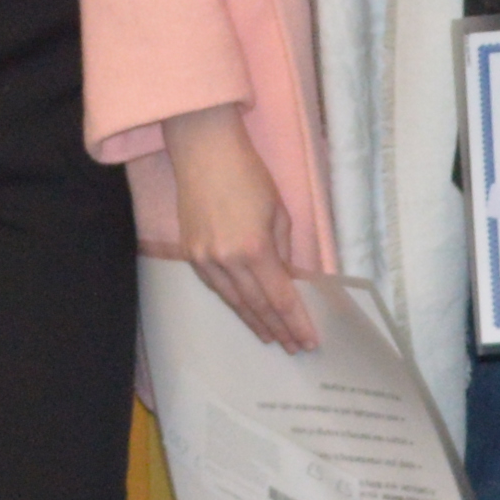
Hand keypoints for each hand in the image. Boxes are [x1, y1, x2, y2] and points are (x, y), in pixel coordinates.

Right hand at [161, 106, 310, 350]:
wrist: (204, 152)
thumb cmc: (249, 174)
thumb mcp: (279, 212)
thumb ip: (283, 251)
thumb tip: (287, 281)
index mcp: (254, 248)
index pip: (280, 297)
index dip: (296, 322)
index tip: (309, 341)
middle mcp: (227, 260)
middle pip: (257, 306)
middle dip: (277, 329)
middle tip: (293, 347)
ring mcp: (204, 259)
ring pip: (233, 301)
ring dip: (254, 322)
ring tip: (271, 338)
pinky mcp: (190, 253)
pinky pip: (215, 287)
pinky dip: (233, 302)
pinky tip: (244, 311)